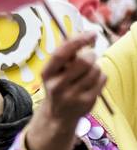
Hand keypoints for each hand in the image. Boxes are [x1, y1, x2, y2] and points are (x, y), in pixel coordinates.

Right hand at [28, 33, 105, 149]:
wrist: (58, 115)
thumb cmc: (59, 85)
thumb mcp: (54, 71)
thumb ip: (66, 53)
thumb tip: (87, 35)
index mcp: (47, 74)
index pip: (61, 54)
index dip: (77, 41)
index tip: (91, 34)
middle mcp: (57, 86)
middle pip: (84, 61)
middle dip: (90, 55)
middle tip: (89, 58)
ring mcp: (72, 95)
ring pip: (95, 69)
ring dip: (95, 67)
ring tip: (87, 74)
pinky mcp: (86, 101)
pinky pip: (102, 79)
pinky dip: (100, 77)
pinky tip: (91, 83)